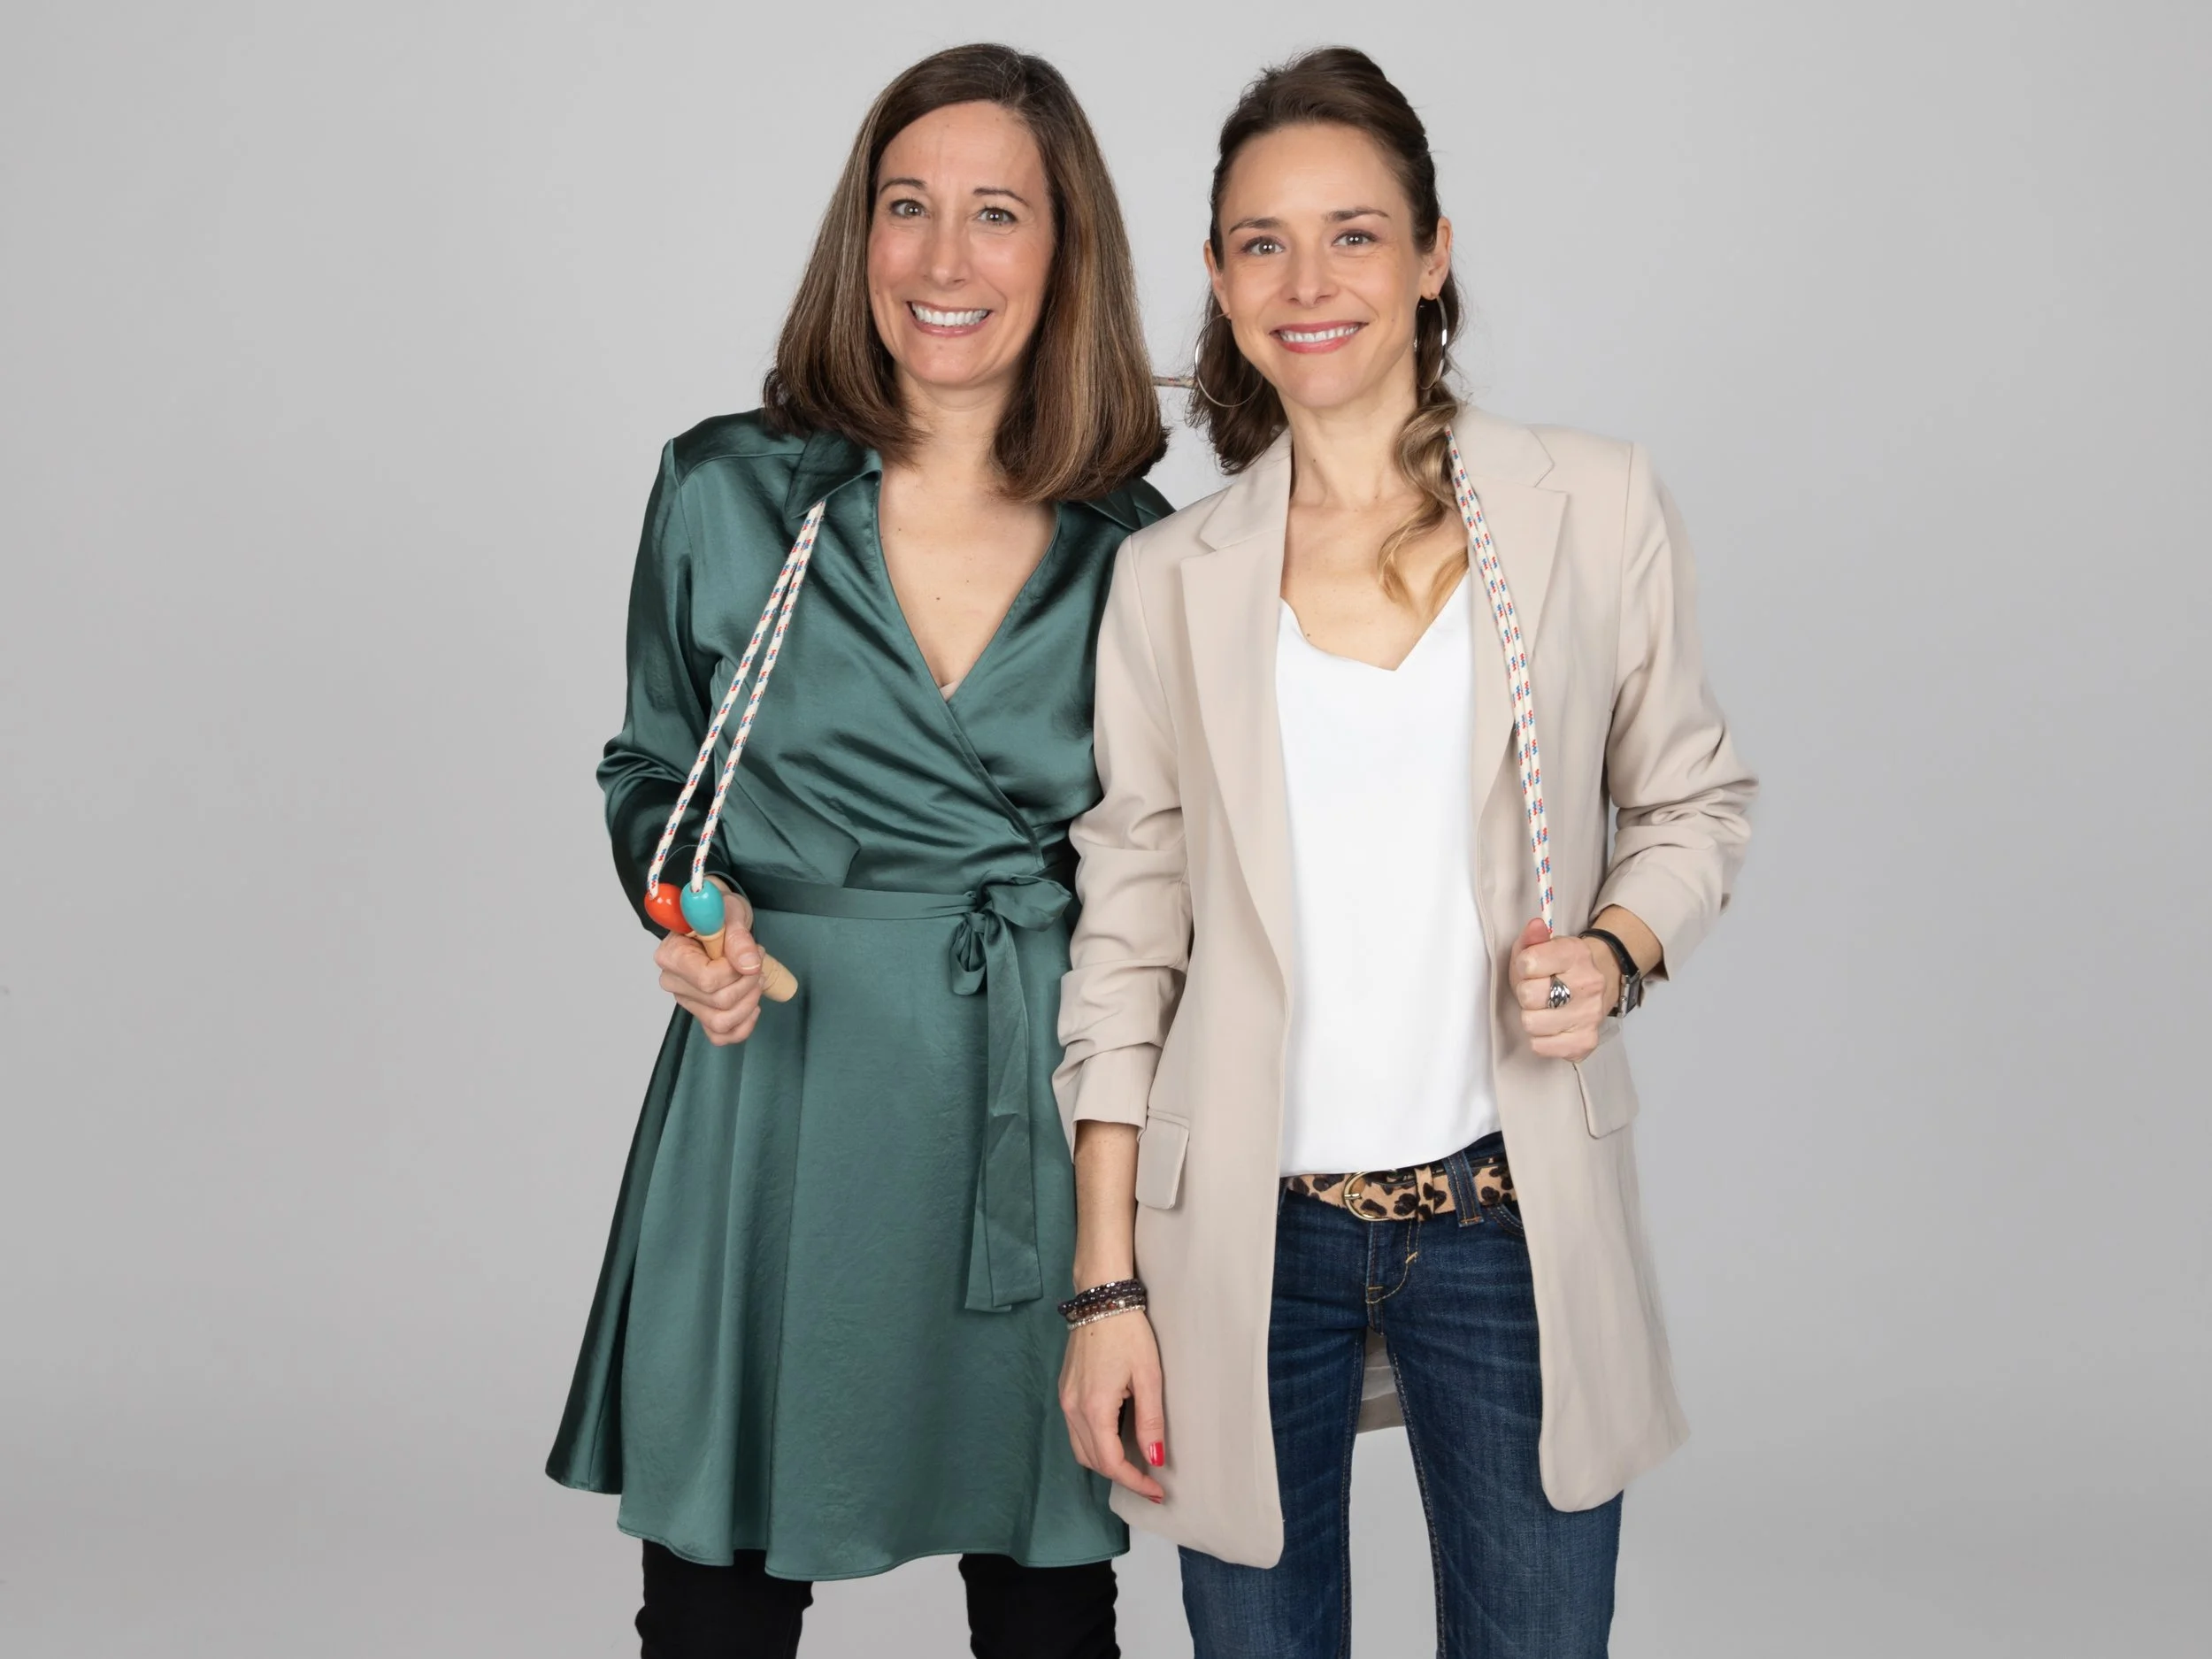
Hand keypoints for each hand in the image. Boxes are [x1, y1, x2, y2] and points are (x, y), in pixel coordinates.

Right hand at [655, 886, 765, 1044]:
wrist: (717, 919)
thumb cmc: (718, 913)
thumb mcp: (730, 913)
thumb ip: (737, 937)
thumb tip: (748, 965)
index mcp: (671, 955)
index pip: (707, 980)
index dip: (736, 971)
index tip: (751, 952)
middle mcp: (673, 982)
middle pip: (718, 1002)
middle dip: (749, 983)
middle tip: (758, 961)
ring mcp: (686, 1000)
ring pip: (721, 1022)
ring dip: (749, 1004)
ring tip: (757, 980)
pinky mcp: (700, 1012)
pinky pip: (719, 1036)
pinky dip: (742, 1026)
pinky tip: (753, 1006)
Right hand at [1059, 1308, 1166, 1503]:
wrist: (1101, 1298)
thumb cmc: (1128, 1333)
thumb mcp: (1148, 1376)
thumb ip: (1150, 1421)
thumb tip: (1156, 1459)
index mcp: (1094, 1407)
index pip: (1111, 1463)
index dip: (1135, 1482)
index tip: (1157, 1491)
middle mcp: (1072, 1409)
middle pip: (1093, 1462)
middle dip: (1121, 1476)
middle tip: (1151, 1481)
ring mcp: (1064, 1400)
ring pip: (1081, 1450)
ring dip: (1106, 1463)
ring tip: (1135, 1464)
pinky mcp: (1064, 1392)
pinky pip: (1076, 1432)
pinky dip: (1095, 1444)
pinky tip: (1116, 1439)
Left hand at [1509, 918, 1615, 1061]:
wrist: (1598, 985)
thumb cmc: (1560, 968)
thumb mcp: (1544, 946)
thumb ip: (1532, 937)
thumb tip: (1535, 926)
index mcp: (1576, 954)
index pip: (1528, 963)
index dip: (1522, 967)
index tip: (1531, 969)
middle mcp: (1588, 984)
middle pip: (1528, 995)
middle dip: (1526, 994)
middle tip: (1537, 992)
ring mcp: (1589, 1015)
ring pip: (1531, 1023)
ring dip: (1531, 1017)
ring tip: (1544, 1009)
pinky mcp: (1585, 1042)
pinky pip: (1541, 1047)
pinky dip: (1540, 1040)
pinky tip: (1550, 1027)